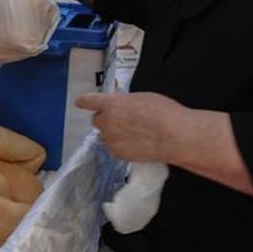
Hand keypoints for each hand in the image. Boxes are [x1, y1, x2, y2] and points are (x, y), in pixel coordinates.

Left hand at [75, 92, 189, 162]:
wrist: (173, 135)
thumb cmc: (162, 112)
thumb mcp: (142, 98)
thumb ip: (125, 102)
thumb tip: (123, 106)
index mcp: (111, 103)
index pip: (89, 101)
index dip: (84, 101)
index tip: (80, 102)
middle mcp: (106, 120)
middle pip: (97, 120)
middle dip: (106, 120)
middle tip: (122, 122)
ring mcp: (110, 138)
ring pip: (106, 135)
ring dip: (114, 134)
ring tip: (134, 135)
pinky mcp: (117, 153)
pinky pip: (114, 148)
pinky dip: (121, 147)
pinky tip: (137, 145)